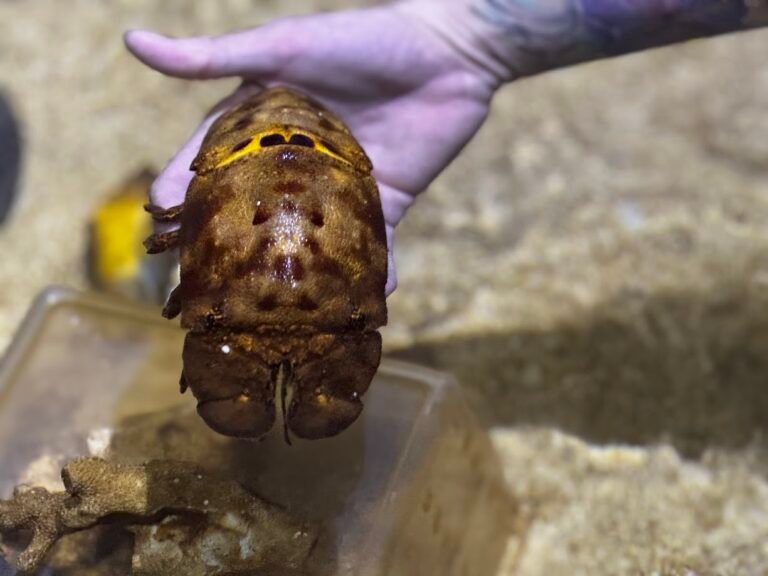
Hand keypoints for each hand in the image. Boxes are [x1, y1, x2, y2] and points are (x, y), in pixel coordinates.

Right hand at [124, 4, 495, 294]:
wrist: (448, 52)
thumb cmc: (361, 40)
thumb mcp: (283, 48)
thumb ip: (214, 58)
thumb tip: (132, 40)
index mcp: (265, 127)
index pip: (211, 166)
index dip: (182, 195)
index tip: (157, 226)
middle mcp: (297, 165)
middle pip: (253, 214)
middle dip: (228, 250)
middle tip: (200, 286)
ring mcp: (340, 189)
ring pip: (307, 241)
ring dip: (291, 276)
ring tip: (267, 313)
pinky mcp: (384, 203)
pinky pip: (371, 248)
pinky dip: (368, 276)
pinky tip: (353, 306)